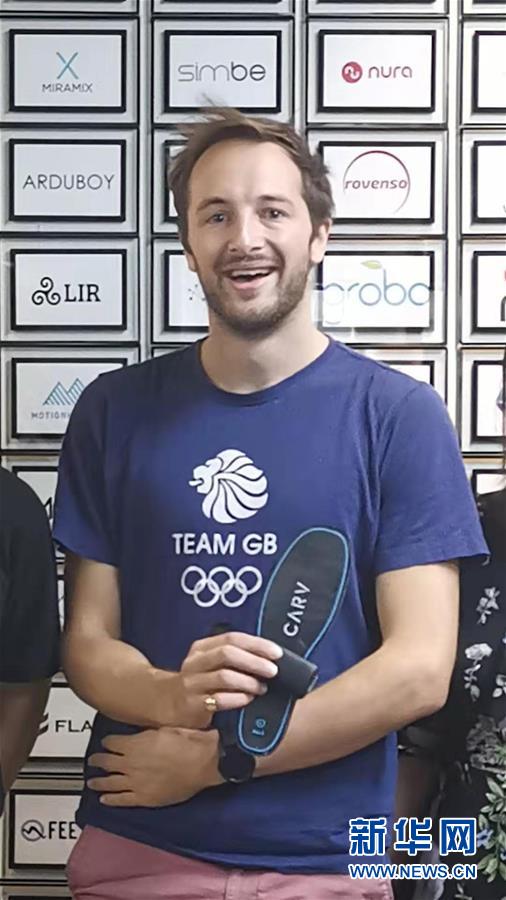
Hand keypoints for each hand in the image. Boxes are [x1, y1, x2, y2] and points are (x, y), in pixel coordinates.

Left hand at [87, 727, 221, 807]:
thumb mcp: (164, 727)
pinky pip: (122, 799)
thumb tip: (140, 733)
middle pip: (107, 762)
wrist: (204, 761)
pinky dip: (111, 799)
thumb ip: (147, 732)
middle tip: (92, 760)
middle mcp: (130, 763)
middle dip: (98, 760)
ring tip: (91, 781)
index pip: (112, 742)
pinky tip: (103, 799)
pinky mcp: (144, 798)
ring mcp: (135, 782)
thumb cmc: (188, 740)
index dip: (108, 742)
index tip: (106, 742)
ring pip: (110, 782)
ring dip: (99, 781)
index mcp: (134, 744)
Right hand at [174, 631, 281, 728]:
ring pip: (224, 676)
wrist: (165, 701)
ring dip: (249, 682)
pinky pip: (219, 699)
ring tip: (262, 688)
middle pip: (228, 654)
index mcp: (202, 647)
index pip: (232, 638)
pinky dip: (238, 699)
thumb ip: (233, 657)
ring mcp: (192, 683)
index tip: (276, 653)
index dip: (257, 644)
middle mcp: (195, 662)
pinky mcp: (192, 704)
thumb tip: (268, 657)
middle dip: (255, 661)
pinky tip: (248, 699)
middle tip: (273, 670)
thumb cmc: (198, 681)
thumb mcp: (209, 663)